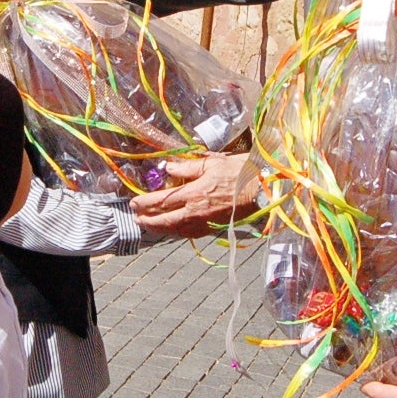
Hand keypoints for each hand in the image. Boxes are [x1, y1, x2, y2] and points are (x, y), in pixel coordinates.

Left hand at [131, 153, 257, 237]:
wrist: (262, 189)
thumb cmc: (239, 172)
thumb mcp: (211, 164)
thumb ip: (187, 168)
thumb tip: (168, 168)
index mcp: (193, 193)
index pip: (162, 201)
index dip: (145, 203)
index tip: (134, 202)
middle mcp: (195, 211)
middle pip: (165, 220)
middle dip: (148, 220)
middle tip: (136, 218)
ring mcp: (204, 222)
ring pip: (176, 229)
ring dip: (160, 228)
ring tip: (149, 226)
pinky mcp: (213, 227)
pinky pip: (189, 233)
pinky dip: (177, 232)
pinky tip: (172, 229)